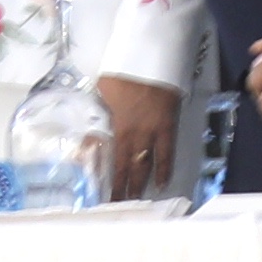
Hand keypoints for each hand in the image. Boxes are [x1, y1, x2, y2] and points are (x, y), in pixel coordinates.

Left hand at [94, 73, 178, 198]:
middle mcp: (136, 133)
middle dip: (124, 187)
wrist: (152, 54)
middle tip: (120, 206)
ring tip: (137, 199)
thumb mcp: (102, 90)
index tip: (105, 198)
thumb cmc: (123, 69)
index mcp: (118, 125)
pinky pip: (168, 151)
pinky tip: (164, 182)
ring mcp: (154, 130)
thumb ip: (101, 112)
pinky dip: (165, 168)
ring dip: (142, 182)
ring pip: (147, 162)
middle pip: (129, 165)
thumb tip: (93, 130)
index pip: (114, 160)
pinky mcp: (169, 124)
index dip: (111, 180)